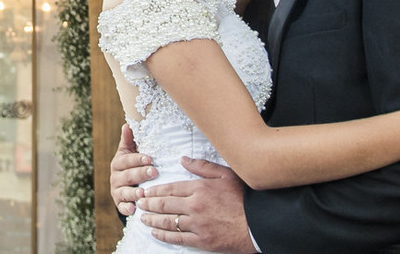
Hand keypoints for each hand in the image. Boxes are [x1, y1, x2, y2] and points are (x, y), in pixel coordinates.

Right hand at [110, 124, 155, 215]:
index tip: (150, 158)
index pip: (127, 160)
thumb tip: (127, 124)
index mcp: (118, 163)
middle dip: (141, 174)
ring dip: (133, 193)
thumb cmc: (132, 165)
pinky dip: (127, 208)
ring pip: (124, 192)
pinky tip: (134, 209)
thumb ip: (129, 140)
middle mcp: (115, 177)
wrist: (126, 185)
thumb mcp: (129, 152)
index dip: (137, 159)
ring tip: (143, 193)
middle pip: (128, 176)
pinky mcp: (119, 203)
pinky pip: (122, 207)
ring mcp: (117, 191)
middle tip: (154, 172)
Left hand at [137, 158, 255, 253]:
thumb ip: (203, 166)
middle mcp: (195, 206)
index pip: (170, 188)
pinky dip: (164, 235)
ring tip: (143, 217)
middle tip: (139, 203)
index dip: (155, 190)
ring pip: (167, 221)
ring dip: (152, 219)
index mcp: (200, 188)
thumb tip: (183, 159)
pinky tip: (155, 232)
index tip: (146, 191)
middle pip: (164, 204)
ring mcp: (197, 224)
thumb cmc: (245, 197)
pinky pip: (177, 238)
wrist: (260, 224)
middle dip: (148, 203)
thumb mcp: (226, 175)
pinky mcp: (202, 240)